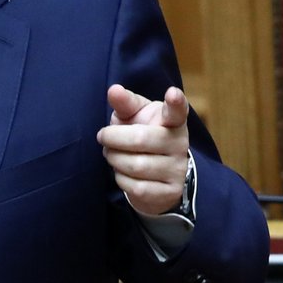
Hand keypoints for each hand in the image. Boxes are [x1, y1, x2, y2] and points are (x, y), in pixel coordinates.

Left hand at [97, 85, 190, 214]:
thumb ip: (124, 103)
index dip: (175, 102)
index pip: (176, 110)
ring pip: (135, 166)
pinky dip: (121, 179)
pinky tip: (122, 172)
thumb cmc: (142, 134)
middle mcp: (179, 144)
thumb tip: (113, 90)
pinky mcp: (170, 192)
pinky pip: (137, 187)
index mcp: (172, 121)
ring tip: (112, 154)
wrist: (156, 174)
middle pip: (139, 139)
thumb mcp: (134, 116)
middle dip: (113, 138)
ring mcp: (177, 169)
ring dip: (114, 159)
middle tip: (103, 137)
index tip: (172, 93)